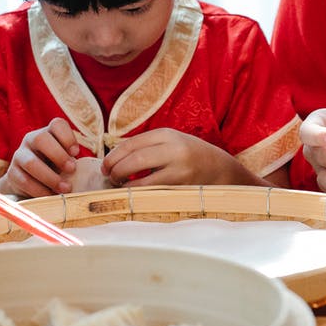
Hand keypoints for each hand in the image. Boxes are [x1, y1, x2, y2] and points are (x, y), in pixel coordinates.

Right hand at [0, 117, 78, 197]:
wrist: (28, 182)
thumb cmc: (54, 168)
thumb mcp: (65, 159)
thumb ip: (73, 159)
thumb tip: (93, 169)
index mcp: (48, 132)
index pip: (57, 124)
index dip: (68, 137)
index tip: (76, 152)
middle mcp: (31, 140)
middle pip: (41, 138)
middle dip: (58, 155)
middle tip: (72, 170)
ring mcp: (19, 155)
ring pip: (31, 162)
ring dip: (50, 177)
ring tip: (65, 188)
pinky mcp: (12, 173)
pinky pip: (24, 181)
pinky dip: (40, 190)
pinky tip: (51, 195)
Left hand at [102, 128, 264, 185]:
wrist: (219, 168)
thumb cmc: (188, 155)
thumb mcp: (170, 142)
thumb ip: (147, 146)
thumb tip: (114, 158)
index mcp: (167, 134)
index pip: (131, 143)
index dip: (113, 155)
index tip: (105, 165)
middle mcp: (173, 148)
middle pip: (134, 159)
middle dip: (115, 169)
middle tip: (109, 176)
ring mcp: (179, 168)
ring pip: (141, 176)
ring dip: (124, 182)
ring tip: (119, 184)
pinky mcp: (181, 185)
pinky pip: (151, 190)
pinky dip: (137, 191)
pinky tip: (133, 191)